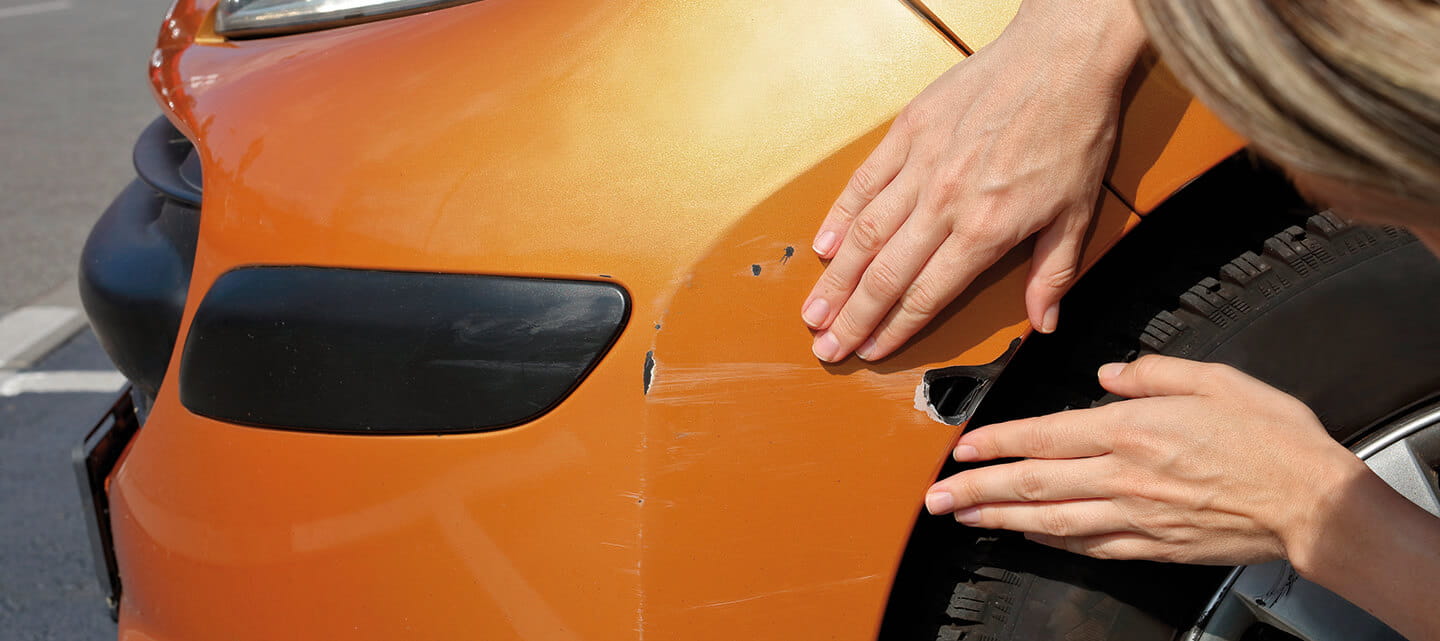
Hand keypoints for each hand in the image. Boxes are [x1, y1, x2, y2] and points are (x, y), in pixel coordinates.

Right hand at [801, 0, 1146, 361]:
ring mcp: (921, 165)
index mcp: (986, 229)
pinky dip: (840, 217)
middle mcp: (945, 202)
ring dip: (835, 279)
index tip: (872, 353)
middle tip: (826, 348)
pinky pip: (864, 183)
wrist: (1063, 57)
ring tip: (813, 310)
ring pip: (865, 235)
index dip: (895, 330)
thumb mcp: (1079, 212)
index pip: (927, 295)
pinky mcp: (909, 132)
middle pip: (886, 275)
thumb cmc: (1075, 129)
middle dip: (852, 319)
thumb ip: (1053, 272)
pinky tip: (824, 245)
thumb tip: (1044, 322)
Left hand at [922, 355, 1367, 566]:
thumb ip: (1153, 373)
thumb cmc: (1272, 439)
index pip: (1044, 435)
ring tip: (964, 518)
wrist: (1314, 503)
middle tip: (937, 497)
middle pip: (1033, 482)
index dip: (996, 442)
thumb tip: (1110, 373)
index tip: (961, 449)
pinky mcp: (1152, 544)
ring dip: (1000, 518)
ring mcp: (1136, 515)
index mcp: (1134, 430)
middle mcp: (1124, 475)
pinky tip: (1027, 536)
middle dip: (977, 489)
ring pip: (1050, 519)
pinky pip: (1088, 544)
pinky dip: (1050, 541)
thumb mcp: (1216, 380)